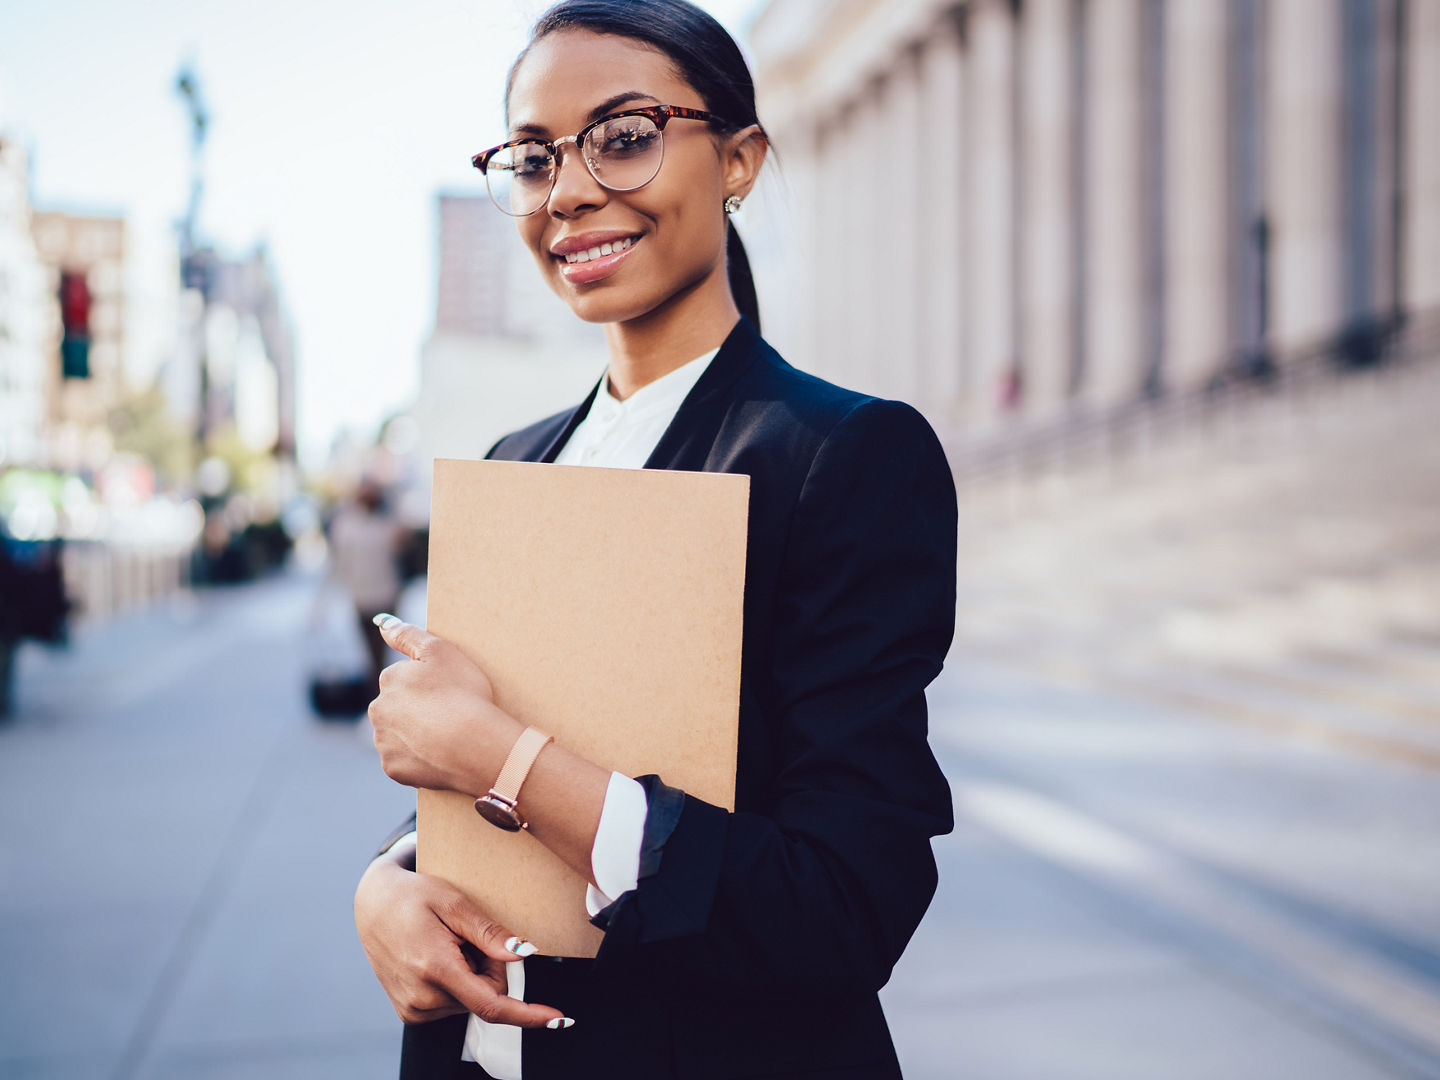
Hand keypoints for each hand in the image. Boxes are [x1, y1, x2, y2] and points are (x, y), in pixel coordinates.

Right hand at [354, 852, 571, 1028]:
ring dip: (472, 973)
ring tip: (446, 944)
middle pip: (488, 994)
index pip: (491, 1004)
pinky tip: (437, 957)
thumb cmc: (414, 896)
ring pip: (473, 999)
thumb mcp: (454, 902)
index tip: (559, 1018)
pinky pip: (454, 1003)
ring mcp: (414, 1009)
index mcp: (435, 968)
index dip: (529, 1014)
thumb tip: (524, 955)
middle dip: (490, 967)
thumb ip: (489, 933)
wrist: (371, 905)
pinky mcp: (410, 1013)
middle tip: (467, 936)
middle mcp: (422, 998)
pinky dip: (457, 982)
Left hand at [368, 615, 521, 793]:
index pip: (403, 680)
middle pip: (396, 709)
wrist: (475, 745)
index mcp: (388, 681)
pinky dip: (418, 759)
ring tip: (446, 737)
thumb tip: (381, 623)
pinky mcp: (393, 769)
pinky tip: (439, 755)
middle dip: (415, 711)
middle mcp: (378, 711)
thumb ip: (408, 634)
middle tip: (448, 715)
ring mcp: (384, 743)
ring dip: (415, 735)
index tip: (448, 692)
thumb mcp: (440, 651)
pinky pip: (404, 762)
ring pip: (398, 736)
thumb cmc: (463, 693)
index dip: (428, 686)